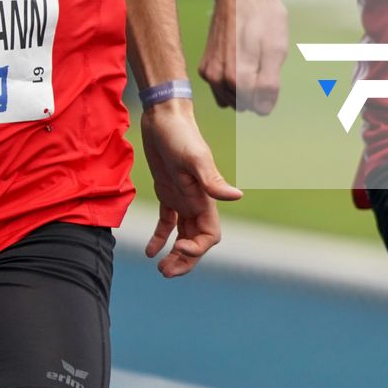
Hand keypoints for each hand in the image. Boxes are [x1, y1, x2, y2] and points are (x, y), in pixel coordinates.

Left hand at [140, 99, 241, 277]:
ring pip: (182, 235)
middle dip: (184, 260)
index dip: (196, 248)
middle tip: (164, 272)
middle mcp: (196, 201)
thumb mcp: (194, 158)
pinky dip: (159, 237)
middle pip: (195, 241)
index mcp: (205, 198)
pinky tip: (149, 251)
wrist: (163, 115)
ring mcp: (182, 197)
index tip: (177, 247)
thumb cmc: (180, 134)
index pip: (209, 235)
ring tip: (159, 268)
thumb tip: (238, 197)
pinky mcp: (167, 191)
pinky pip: (166, 221)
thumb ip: (212, 180)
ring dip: (174, 254)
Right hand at [199, 0, 289, 113]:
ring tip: (251, 58)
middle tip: (261, 60)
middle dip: (256, 90)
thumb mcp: (276, 50)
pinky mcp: (204, 66)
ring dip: (244, 86)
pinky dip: (232, 80)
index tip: (271, 70)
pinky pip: (221, 89)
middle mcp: (217, 79)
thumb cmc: (263, 17)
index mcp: (236, 78)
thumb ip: (269, 85)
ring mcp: (208, 74)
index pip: (259, 108)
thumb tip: (262, 110)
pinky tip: (240, 57)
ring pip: (232, 99)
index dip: (270, 93)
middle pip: (244, 105)